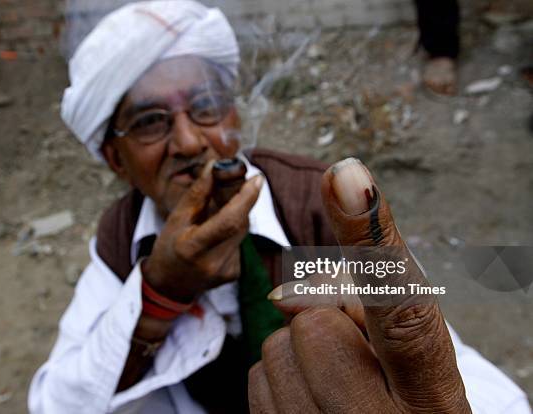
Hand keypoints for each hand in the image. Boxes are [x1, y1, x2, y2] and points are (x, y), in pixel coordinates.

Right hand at [144, 160, 262, 301]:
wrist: (168, 283)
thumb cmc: (169, 246)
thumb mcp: (176, 218)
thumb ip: (198, 193)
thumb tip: (215, 166)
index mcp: (193, 248)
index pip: (229, 221)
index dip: (246, 199)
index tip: (257, 179)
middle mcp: (212, 263)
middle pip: (239, 224)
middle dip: (241, 202)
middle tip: (238, 185)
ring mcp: (225, 272)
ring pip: (242, 233)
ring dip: (234, 218)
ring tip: (214, 218)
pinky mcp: (234, 274)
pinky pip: (240, 244)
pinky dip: (232, 234)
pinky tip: (215, 240)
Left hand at [249, 158, 470, 412]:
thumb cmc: (406, 412)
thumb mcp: (413, 371)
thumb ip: (371, 315)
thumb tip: (286, 292)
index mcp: (431, 402)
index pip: (403, 315)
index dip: (374, 242)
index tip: (349, 179)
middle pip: (314, 325)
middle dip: (327, 324)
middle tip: (356, 355)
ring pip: (274, 351)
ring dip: (300, 356)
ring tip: (337, 385)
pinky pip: (255, 382)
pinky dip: (278, 381)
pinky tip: (310, 401)